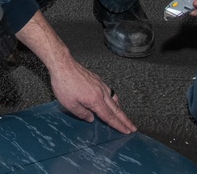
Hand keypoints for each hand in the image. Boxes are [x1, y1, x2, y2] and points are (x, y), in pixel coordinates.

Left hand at [16, 11, 135, 133]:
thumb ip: (82, 114)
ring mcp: (100, 85)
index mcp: (95, 100)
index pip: (109, 116)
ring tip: (123, 117)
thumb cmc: (64, 84)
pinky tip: (112, 100)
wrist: (63, 65)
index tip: (127, 131)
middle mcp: (101, 92)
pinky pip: (109, 91)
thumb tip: (91, 118)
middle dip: (125, 120)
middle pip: (116, 109)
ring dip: (120, 109)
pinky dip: (114, 99)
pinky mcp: (97, 79)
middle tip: (133, 127)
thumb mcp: (70, 104)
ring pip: (114, 99)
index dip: (119, 125)